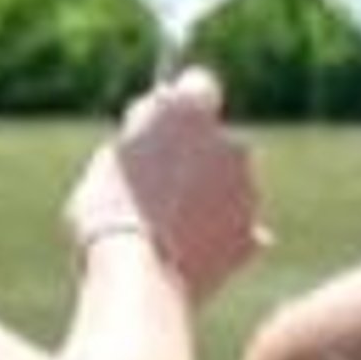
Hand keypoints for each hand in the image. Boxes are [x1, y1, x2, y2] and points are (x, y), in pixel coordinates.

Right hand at [77, 69, 265, 301]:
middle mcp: (229, 141)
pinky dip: (220, 239)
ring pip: (230, 186)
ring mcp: (247, 189)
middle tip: (162, 184)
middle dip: (198, 158)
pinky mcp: (251, 233)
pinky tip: (189, 255)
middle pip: (218, 140)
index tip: (170, 119)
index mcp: (191, 112)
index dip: (183, 103)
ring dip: (209, 199)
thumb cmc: (109, 212)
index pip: (198, 84)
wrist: (136, 275)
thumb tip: (149, 132)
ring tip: (168, 229)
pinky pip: (237, 230)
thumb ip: (141, 140)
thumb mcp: (112, 161)